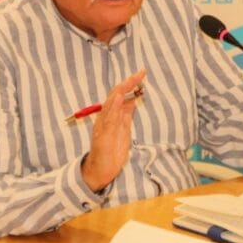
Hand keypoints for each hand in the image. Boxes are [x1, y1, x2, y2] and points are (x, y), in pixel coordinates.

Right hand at [81, 69, 146, 191]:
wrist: (100, 169)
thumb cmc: (111, 150)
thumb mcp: (123, 129)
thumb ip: (126, 114)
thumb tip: (133, 98)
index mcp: (110, 115)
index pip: (119, 94)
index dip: (130, 83)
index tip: (142, 74)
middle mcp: (105, 117)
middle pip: (115, 95)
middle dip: (128, 83)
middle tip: (140, 73)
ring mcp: (103, 126)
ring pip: (110, 104)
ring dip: (121, 91)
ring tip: (130, 81)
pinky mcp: (103, 135)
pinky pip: (108, 119)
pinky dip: (113, 107)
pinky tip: (118, 99)